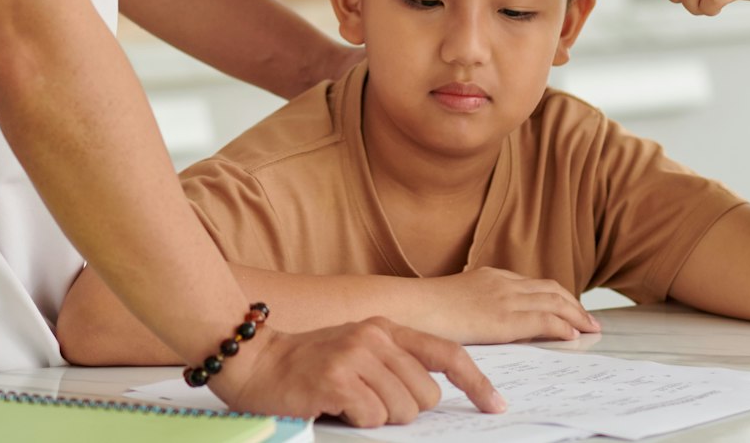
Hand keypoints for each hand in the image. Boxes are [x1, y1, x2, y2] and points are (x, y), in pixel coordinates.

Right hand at [211, 319, 505, 427]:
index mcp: (385, 327)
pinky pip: (373, 419)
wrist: (254, 362)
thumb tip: (430, 398)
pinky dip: (357, 422)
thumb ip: (393, 363)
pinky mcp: (337, 379)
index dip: (476, 382)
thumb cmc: (307, 365)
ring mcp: (356, 356)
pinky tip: (335, 407)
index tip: (496, 406)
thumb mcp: (357, 350)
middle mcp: (375, 336)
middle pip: (426, 396)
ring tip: (349, 404)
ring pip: (402, 411)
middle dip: (404, 411)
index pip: (446, 353)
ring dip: (379, 419)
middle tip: (369, 403)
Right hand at [423, 267, 600, 343]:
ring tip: (590, 328)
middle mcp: (502, 282)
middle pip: (550, 289)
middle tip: (589, 320)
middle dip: (573, 305)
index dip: (556, 296)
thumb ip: (473, 307)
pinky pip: (544, 319)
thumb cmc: (422, 310)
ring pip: (554, 302)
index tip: (569, 308)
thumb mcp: (454, 302)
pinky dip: (564, 326)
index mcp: (489, 277)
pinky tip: (573, 336)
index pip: (533, 284)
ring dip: (576, 316)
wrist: (410, 307)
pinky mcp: (504, 318)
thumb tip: (480, 322)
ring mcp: (504, 298)